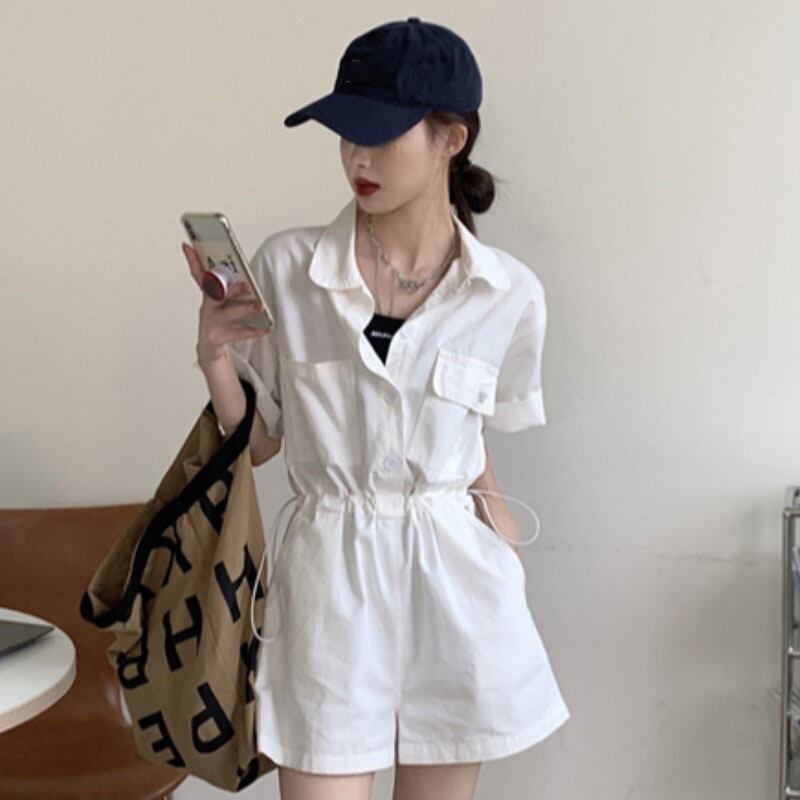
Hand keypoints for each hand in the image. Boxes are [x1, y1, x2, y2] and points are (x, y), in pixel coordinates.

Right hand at [181, 242, 269, 366]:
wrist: (210, 347)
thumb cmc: (220, 321)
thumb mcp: (222, 303)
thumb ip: (230, 289)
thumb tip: (247, 278)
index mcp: (208, 296)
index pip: (199, 275)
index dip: (192, 261)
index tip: (188, 246)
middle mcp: (207, 307)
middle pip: (215, 294)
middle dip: (230, 289)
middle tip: (245, 285)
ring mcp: (211, 322)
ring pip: (227, 315)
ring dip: (244, 309)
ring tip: (259, 306)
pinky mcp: (217, 337)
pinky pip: (237, 333)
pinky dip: (252, 331)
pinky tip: (265, 329)